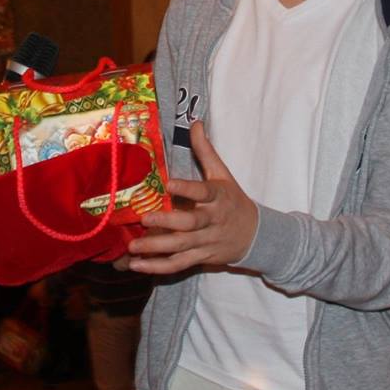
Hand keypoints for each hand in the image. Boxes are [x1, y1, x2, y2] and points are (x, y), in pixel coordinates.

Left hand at [123, 124, 258, 276]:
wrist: (256, 235)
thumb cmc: (233, 200)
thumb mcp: (223, 174)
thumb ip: (206, 151)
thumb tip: (194, 122)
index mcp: (218, 197)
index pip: (203, 192)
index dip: (187, 189)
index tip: (170, 184)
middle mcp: (212, 221)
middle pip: (190, 224)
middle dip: (168, 222)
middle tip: (145, 218)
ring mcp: (206, 242)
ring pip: (181, 247)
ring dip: (156, 248)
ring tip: (133, 246)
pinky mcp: (201, 258)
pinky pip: (178, 265)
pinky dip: (158, 267)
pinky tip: (137, 265)